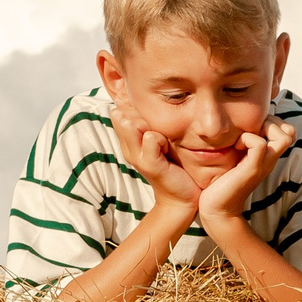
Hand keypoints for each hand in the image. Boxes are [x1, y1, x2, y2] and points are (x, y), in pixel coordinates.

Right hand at [111, 99, 201, 216]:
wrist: (180, 197)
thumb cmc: (172, 167)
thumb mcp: (160, 141)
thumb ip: (149, 124)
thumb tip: (145, 103)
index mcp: (128, 141)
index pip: (120, 112)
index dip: (134, 109)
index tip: (150, 123)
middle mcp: (128, 148)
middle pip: (125, 115)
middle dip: (141, 116)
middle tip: (159, 133)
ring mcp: (137, 157)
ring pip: (133, 124)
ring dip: (149, 126)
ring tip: (163, 141)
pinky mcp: (150, 164)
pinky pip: (150, 139)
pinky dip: (160, 139)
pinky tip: (167, 149)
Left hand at [197, 121, 296, 229]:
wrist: (218, 208)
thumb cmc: (222, 182)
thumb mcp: (236, 157)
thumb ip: (242, 143)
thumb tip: (237, 125)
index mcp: (268, 155)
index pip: (288, 131)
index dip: (275, 121)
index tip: (255, 126)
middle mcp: (270, 159)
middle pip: (290, 132)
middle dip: (272, 121)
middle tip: (252, 129)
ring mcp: (264, 164)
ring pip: (284, 137)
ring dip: (264, 128)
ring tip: (246, 136)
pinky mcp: (253, 169)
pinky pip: (259, 144)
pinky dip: (248, 138)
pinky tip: (237, 146)